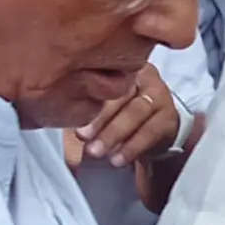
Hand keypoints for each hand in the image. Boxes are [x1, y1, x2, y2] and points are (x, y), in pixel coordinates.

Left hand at [63, 61, 187, 171]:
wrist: (156, 128)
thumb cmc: (121, 112)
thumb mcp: (102, 105)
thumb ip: (83, 108)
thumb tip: (55, 119)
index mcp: (123, 66)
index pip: (106, 78)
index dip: (89, 99)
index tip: (73, 120)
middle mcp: (145, 76)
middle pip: (122, 94)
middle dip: (101, 118)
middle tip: (83, 138)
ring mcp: (160, 95)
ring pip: (137, 112)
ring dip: (115, 134)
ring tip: (97, 152)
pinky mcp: (169, 117)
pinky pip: (151, 131)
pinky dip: (133, 146)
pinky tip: (118, 158)